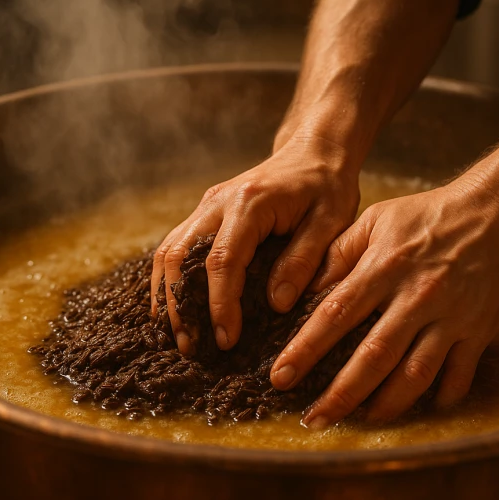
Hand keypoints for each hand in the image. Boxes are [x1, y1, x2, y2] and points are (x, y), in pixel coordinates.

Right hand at [151, 134, 359, 354]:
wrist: (313, 152)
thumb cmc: (327, 186)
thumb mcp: (331, 221)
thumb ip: (304, 259)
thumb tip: (277, 304)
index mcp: (249, 203)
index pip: (223, 260)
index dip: (220, 304)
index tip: (226, 339)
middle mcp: (218, 202)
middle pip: (179, 256)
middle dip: (180, 306)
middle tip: (191, 347)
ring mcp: (206, 206)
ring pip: (168, 252)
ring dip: (168, 296)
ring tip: (179, 337)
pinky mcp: (205, 214)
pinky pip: (175, 248)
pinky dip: (169, 280)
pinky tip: (176, 309)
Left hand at [269, 175, 498, 426]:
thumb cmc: (430, 215)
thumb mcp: (377, 220)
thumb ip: (338, 253)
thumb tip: (302, 288)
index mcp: (384, 267)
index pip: (335, 314)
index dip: (305, 349)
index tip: (281, 377)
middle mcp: (416, 296)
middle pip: (373, 356)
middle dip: (340, 394)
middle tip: (313, 420)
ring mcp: (451, 317)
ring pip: (415, 375)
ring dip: (386, 404)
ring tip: (362, 420)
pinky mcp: (480, 331)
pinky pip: (459, 376)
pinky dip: (441, 398)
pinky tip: (422, 410)